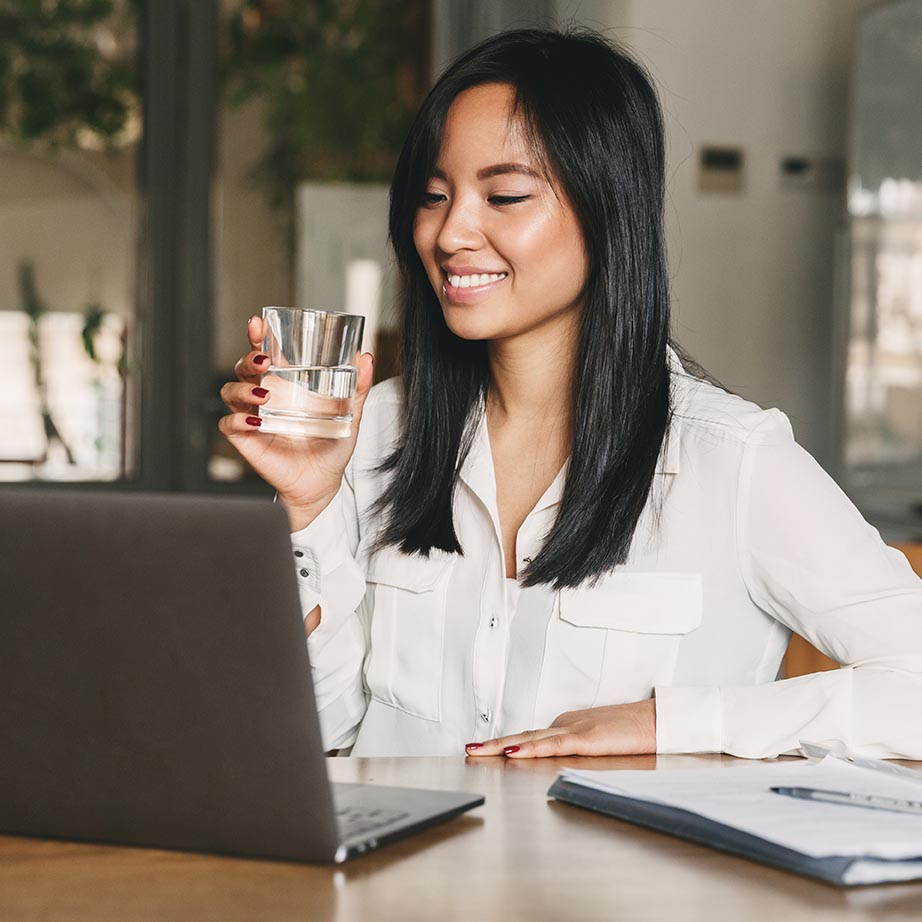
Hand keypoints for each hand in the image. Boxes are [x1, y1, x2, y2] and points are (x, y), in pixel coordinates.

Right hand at [219, 316, 374, 530]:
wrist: (324, 481)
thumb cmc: (332, 446)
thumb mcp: (350, 414)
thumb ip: (357, 387)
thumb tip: (366, 357)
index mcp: (285, 384)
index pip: (264, 353)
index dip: (257, 336)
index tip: (258, 322)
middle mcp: (264, 396)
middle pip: (243, 368)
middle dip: (247, 358)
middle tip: (263, 360)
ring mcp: (252, 417)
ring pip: (230, 391)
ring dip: (242, 388)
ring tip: (263, 393)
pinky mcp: (245, 439)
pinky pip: (229, 424)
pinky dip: (237, 420)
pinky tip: (255, 422)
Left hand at [464, 699, 656, 757]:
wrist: (658, 720)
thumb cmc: (634, 731)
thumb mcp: (600, 740)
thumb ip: (579, 745)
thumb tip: (560, 755)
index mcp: (568, 726)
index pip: (531, 736)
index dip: (506, 742)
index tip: (484, 748)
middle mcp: (566, 724)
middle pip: (524, 735)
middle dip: (494, 743)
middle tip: (468, 748)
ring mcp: (575, 730)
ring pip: (532, 739)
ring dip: (502, 745)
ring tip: (477, 750)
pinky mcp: (587, 739)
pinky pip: (554, 745)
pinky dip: (532, 748)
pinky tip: (515, 751)